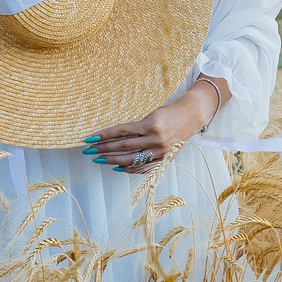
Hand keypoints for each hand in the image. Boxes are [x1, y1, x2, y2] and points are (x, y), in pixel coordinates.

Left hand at [85, 78, 227, 170]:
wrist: (193, 116)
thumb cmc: (170, 112)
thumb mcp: (153, 114)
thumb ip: (136, 127)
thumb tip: (114, 138)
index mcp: (151, 124)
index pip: (122, 132)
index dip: (104, 136)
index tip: (90, 139)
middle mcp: (156, 139)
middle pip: (124, 146)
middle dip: (104, 149)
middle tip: (89, 151)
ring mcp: (161, 151)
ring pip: (131, 159)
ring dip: (112, 159)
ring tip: (98, 159)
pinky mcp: (165, 159)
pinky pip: (143, 168)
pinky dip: (129, 169)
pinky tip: (117, 167)